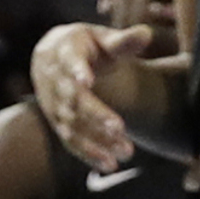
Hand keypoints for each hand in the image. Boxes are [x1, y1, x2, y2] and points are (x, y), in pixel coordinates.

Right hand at [30, 19, 159, 170]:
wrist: (54, 57)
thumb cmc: (86, 45)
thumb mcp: (102, 38)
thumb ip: (122, 41)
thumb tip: (147, 33)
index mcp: (65, 51)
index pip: (69, 61)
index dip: (77, 70)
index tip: (86, 80)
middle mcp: (54, 79)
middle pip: (72, 98)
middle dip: (95, 114)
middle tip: (120, 128)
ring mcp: (52, 103)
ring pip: (72, 124)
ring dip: (97, 140)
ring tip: (126, 151)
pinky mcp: (56, 122)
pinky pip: (69, 141)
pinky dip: (87, 154)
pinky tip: (109, 165)